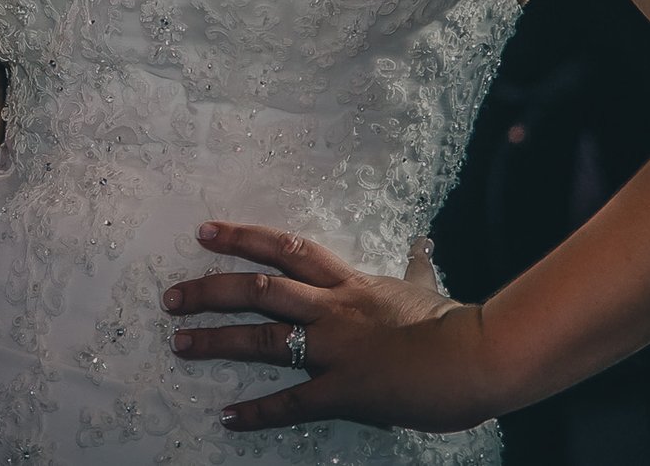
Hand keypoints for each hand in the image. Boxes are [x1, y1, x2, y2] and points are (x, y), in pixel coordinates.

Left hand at [165, 222, 502, 434]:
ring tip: (180, 343)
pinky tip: (229, 416)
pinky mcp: (346, 390)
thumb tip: (422, 241)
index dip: (243, 237)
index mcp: (350, 283)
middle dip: (211, 291)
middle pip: (260, 290)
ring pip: (266, 339)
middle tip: (170, 297)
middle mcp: (334, 308)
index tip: (204, 231)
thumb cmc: (456, 324)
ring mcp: (337, 349)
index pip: (287, 249)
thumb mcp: (428, 287)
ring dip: (218, 341)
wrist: (480, 355)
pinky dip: (259, 412)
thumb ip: (415, 266)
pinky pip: (294, 402)